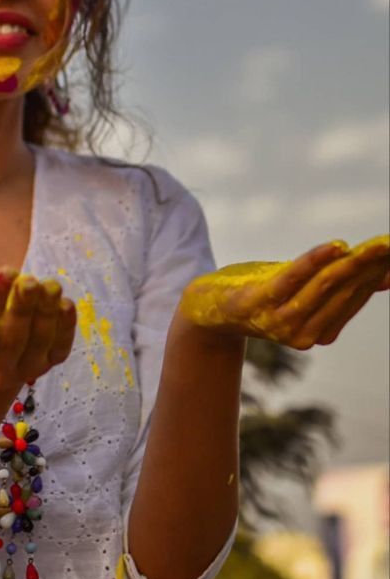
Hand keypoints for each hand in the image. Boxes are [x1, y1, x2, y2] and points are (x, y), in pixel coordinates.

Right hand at [0, 266, 76, 389]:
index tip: (2, 276)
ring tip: (50, 286)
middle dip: (21, 308)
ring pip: (38, 342)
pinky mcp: (50, 362)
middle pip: (10, 341)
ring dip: (46, 312)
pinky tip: (65, 303)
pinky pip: (61, 347)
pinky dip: (66, 326)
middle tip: (29, 282)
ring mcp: (26, 371)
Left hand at [179, 234, 389, 349]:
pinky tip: (337, 246)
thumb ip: (340, 285)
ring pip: (325, 285)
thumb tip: (386, 276)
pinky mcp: (259, 301)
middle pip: (346, 290)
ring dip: (354, 263)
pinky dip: (315, 261)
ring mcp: (282, 320)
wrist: (207, 310)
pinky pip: (292, 278)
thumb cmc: (260, 294)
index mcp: (321, 332)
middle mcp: (305, 333)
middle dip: (372, 265)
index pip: (357, 295)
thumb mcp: (303, 289)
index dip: (378, 271)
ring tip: (376, 245)